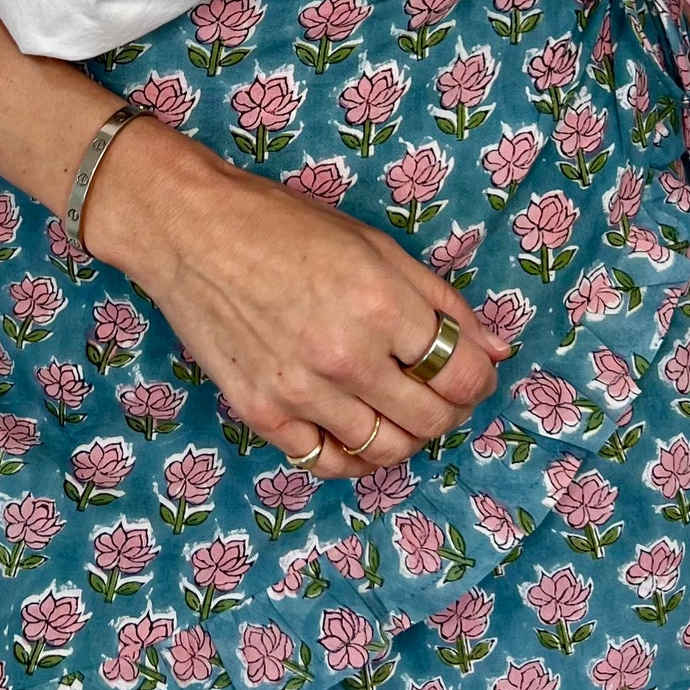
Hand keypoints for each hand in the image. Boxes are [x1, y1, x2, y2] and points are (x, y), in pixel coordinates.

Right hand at [83, 119, 512, 479]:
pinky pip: (325, 463)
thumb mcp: (375, 247)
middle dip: (448, 409)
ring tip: (395, 410)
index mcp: (383, 306)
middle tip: (436, 391)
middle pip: (432, 420)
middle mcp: (346, 358)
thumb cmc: (285, 226)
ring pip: (384, 450)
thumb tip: (497, 350)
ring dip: (404, 435)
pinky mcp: (262, 413)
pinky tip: (352, 429)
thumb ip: (440, 302)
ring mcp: (301, 393)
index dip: (480, 378)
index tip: (471, 372)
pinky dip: (351, 455)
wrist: (191, 233)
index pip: (464, 374)